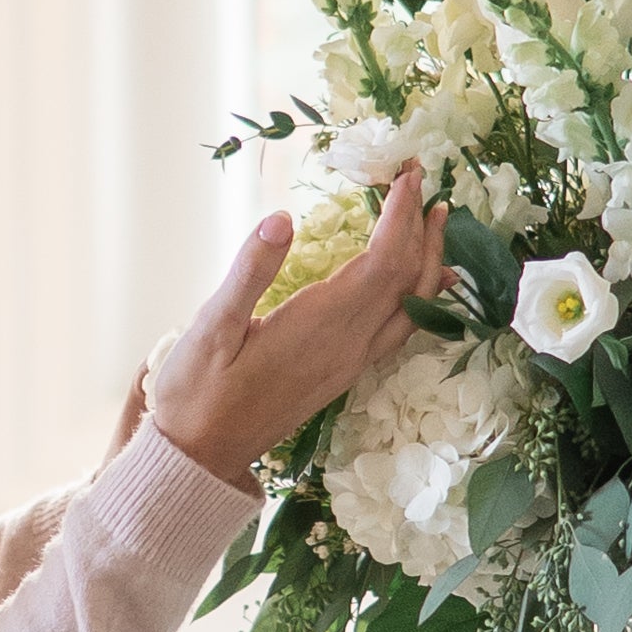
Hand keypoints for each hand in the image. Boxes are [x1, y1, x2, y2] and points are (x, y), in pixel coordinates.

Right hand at [146, 170, 451, 492]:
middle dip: (420, 226)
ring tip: (436, 219)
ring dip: (427, 259)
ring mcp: (350, 363)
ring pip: (411, 307)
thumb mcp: (210, 327)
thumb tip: (281, 218)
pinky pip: (399, 329)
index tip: (407, 174)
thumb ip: (249, 271)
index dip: (400, 216)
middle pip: (407, 281)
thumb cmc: (196, 392)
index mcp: (319, 327)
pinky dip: (420, 296)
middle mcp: (348, 346)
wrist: (201, 457)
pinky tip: (423, 284)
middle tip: (423, 177)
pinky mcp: (344, 374)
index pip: (382, 261)